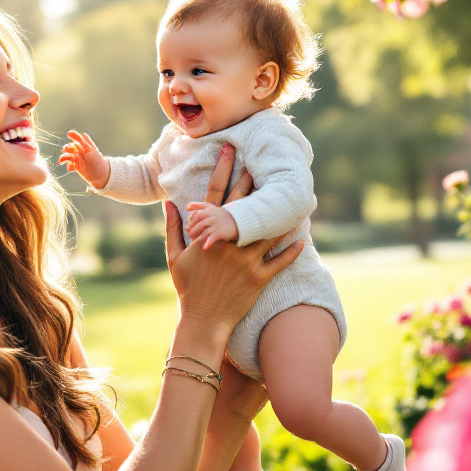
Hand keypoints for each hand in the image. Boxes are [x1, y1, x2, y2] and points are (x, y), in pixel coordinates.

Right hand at [58, 130, 110, 188]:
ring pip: (67, 154)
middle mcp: (81, 150)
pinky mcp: (75, 164)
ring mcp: (77, 157)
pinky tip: (66, 166)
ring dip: (64, 156)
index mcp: (86, 145)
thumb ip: (80, 140)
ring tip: (62, 160)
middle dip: (68, 148)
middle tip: (69, 150)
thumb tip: (69, 132)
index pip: (78, 138)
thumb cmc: (97, 160)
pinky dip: (65, 162)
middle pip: (71, 146)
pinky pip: (67, 161)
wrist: (100, 175)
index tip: (69, 135)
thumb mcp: (89, 148)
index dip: (74, 137)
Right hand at [165, 144, 302, 331]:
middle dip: (251, 179)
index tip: (229, 149)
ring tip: (291, 193)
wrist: (203, 320)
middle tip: (261, 160)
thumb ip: (173, 227)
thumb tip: (169, 202)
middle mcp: (228, 244)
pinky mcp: (259, 278)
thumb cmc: (187, 287)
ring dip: (281, 212)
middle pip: (242, 204)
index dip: (222, 170)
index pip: (214, 195)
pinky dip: (292, 248)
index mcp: (207, 236)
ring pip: (267, 230)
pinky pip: (280, 260)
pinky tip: (301, 234)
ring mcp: (245, 261)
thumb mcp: (174, 256)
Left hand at [186, 202, 238, 249]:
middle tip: (191, 236)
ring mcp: (216, 225)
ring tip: (195, 242)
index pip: (196, 216)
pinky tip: (205, 248)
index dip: (192, 223)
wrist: (238, 222)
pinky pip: (212, 238)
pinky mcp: (221, 232)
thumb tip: (187, 206)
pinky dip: (208, 243)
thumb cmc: (221, 215)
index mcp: (208, 210)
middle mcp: (212, 217)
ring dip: (198, 238)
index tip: (190, 228)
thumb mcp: (211, 207)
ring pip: (204, 232)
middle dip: (193, 231)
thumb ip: (199, 206)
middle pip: (199, 225)